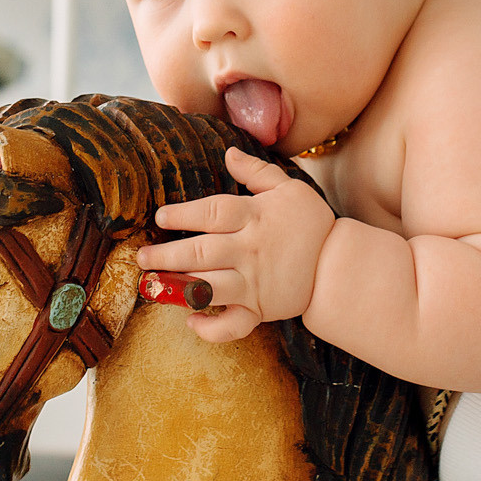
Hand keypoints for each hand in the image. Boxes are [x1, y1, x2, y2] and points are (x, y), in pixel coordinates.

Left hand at [138, 147, 335, 342]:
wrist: (339, 266)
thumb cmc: (312, 224)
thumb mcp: (289, 188)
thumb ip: (256, 171)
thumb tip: (228, 153)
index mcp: (254, 218)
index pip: (212, 212)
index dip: (183, 214)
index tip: (161, 217)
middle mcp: (249, 251)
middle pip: (200, 252)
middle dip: (166, 254)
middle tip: (141, 257)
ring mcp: (253, 283)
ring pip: (208, 287)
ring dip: (177, 287)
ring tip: (153, 284)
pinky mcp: (259, 310)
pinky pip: (232, 325)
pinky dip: (210, 328)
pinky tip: (191, 320)